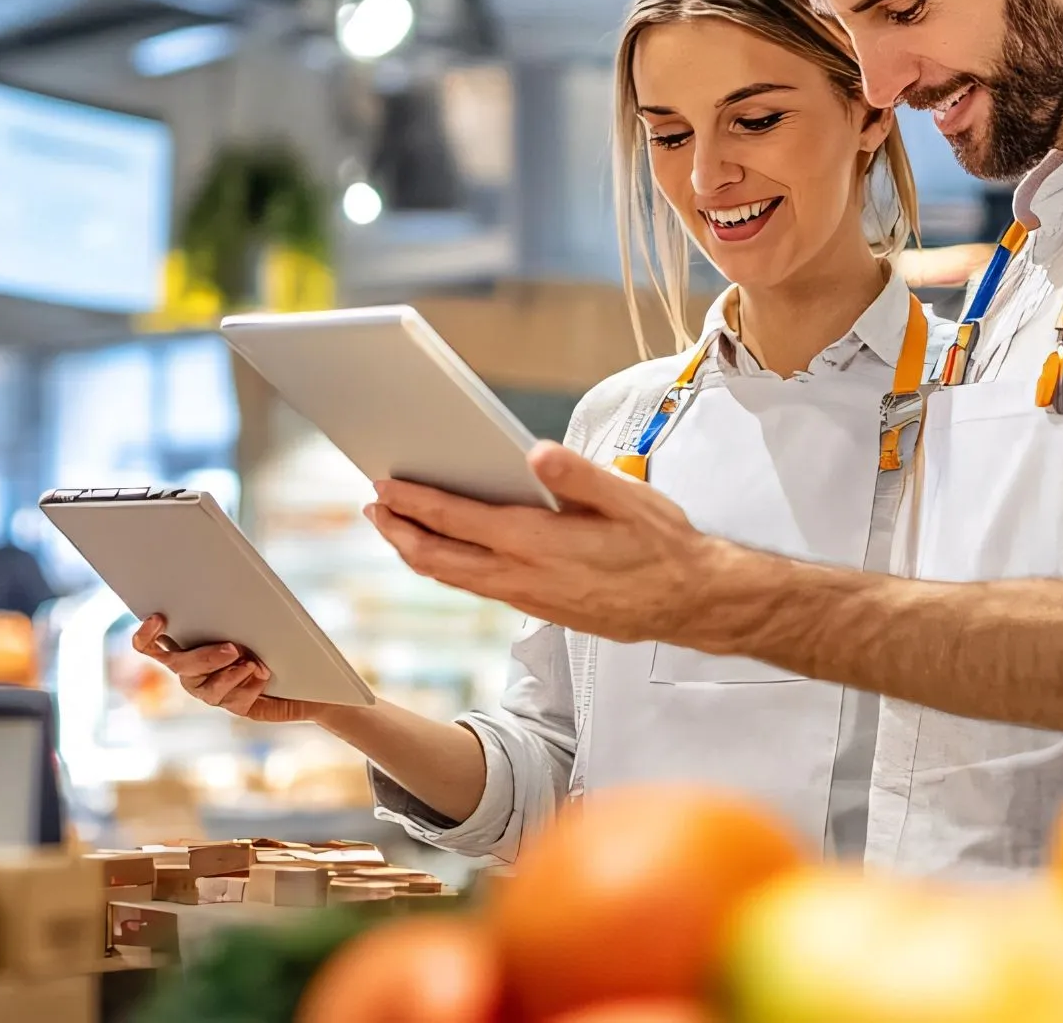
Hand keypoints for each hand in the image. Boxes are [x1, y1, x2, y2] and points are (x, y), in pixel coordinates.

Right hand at [130, 615, 323, 722]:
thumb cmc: (260, 632)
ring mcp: (211, 690)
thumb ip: (227, 610)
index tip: (158, 618)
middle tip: (233, 648)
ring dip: (231, 675)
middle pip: (184, 667)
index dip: (146, 635)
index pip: (148, 646)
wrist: (297, 666)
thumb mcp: (244, 618)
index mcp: (183, 647)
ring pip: (210, 688)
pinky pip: (236, 701)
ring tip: (252, 663)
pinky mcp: (236, 704)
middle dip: (207, 657)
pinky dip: (249, 686)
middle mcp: (191, 672)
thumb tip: (219, 589)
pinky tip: (261, 675)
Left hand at [365, 442, 731, 644]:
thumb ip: (578, 476)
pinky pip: (477, 587)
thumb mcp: (629, 499)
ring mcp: (527, 597)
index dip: (413, 503)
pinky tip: (447, 551)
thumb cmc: (663, 545)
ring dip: (417, 552)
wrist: (690, 602)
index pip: (457, 520)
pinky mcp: (538, 608)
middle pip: (438, 559)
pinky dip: (449, 566)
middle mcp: (523, 576)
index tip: (383, 485)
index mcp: (538, 543)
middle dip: (398, 533)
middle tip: (372, 508)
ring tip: (395, 528)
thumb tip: (535, 454)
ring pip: (454, 578)